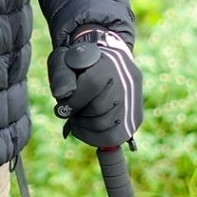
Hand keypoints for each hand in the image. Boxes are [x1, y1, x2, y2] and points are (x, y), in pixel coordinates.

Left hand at [47, 28, 142, 147]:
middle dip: (78, 113)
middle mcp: (127, 81)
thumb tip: (62, 96)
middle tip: (70, 110)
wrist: (103, 60)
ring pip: (105, 125)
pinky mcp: (135, 119)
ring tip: (78, 116)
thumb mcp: (64, 59)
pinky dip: (93, 137)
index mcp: (110, 62)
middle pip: (98, 108)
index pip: (92, 84)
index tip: (60, 108)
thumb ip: (61, 75)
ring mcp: (134, 101)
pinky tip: (84, 128)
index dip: (73, 101)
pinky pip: (114, 138)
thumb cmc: (79, 61)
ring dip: (84, 125)